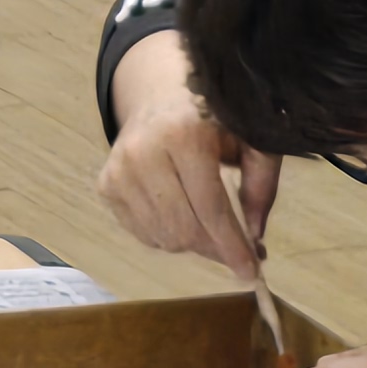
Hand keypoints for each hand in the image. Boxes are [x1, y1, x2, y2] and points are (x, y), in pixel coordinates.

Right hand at [97, 30, 278, 278]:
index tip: (251, 272)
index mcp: (184, 134)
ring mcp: (119, 169)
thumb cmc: (214, 118)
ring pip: (163, 236)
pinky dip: (167, 235)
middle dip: (214, 247)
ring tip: (208, 224)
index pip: (210, 207)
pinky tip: (181, 213)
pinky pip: (142, 233)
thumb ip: (261, 185)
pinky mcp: (105, 184)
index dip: (232, 245)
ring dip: (192, 242)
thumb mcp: (251, 140)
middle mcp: (144, 151)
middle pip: (184, 228)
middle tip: (235, 249)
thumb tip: (255, 238)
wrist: (162, 94)